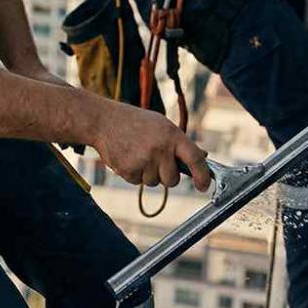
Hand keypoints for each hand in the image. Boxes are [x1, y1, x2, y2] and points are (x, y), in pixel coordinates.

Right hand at [92, 101, 210, 191]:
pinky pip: (138, 183)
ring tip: (137, 153)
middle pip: (172, 180)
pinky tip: (128, 157)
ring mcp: (144, 160)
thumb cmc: (135, 122)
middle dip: (166, 175)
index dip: (202, 176)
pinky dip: (134, 174)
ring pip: (154, 182)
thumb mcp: (161, 125)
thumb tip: (203, 157)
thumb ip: (180, 142)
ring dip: (147, 174)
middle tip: (155, 159)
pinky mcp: (128, 170)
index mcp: (172, 135)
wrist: (103, 120)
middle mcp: (160, 148)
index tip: (203, 186)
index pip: (195, 159)